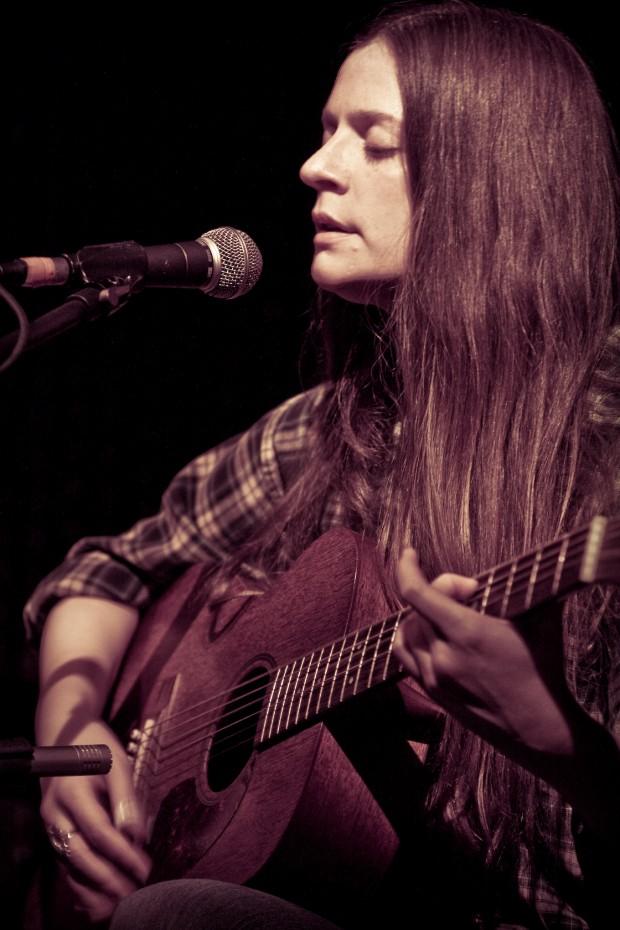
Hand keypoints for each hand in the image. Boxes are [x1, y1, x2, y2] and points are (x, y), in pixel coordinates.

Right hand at [40, 718, 150, 922]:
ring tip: (120, 901)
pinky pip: (65, 864)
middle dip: (107, 878)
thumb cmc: (95, 748)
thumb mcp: (116, 762)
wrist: (66, 740)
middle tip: (134, 891)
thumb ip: (125, 798)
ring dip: (94, 887)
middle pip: (79, 855)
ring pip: (69, 865)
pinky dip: (81, 884)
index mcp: (71, 793)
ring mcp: (51, 826)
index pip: (98, 831)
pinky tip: (100, 898)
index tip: (144, 868)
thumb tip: (136, 834)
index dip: (121, 853)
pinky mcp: (54, 834)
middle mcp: (55, 813)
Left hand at [394, 548, 578, 765]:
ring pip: (407, 630)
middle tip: (469, 594)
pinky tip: (428, 629)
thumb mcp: (539, 618)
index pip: (416, 592)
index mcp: (466, 632)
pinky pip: (405, 654)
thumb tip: (516, 565)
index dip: (406, 567)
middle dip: (439, 590)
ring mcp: (435, 676)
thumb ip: (520, 586)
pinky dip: (412, 635)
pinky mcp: (433, 692)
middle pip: (417, 607)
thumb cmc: (543, 668)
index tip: (409, 552)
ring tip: (452, 612)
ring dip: (423, 613)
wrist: (538, 727)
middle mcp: (444, 655)